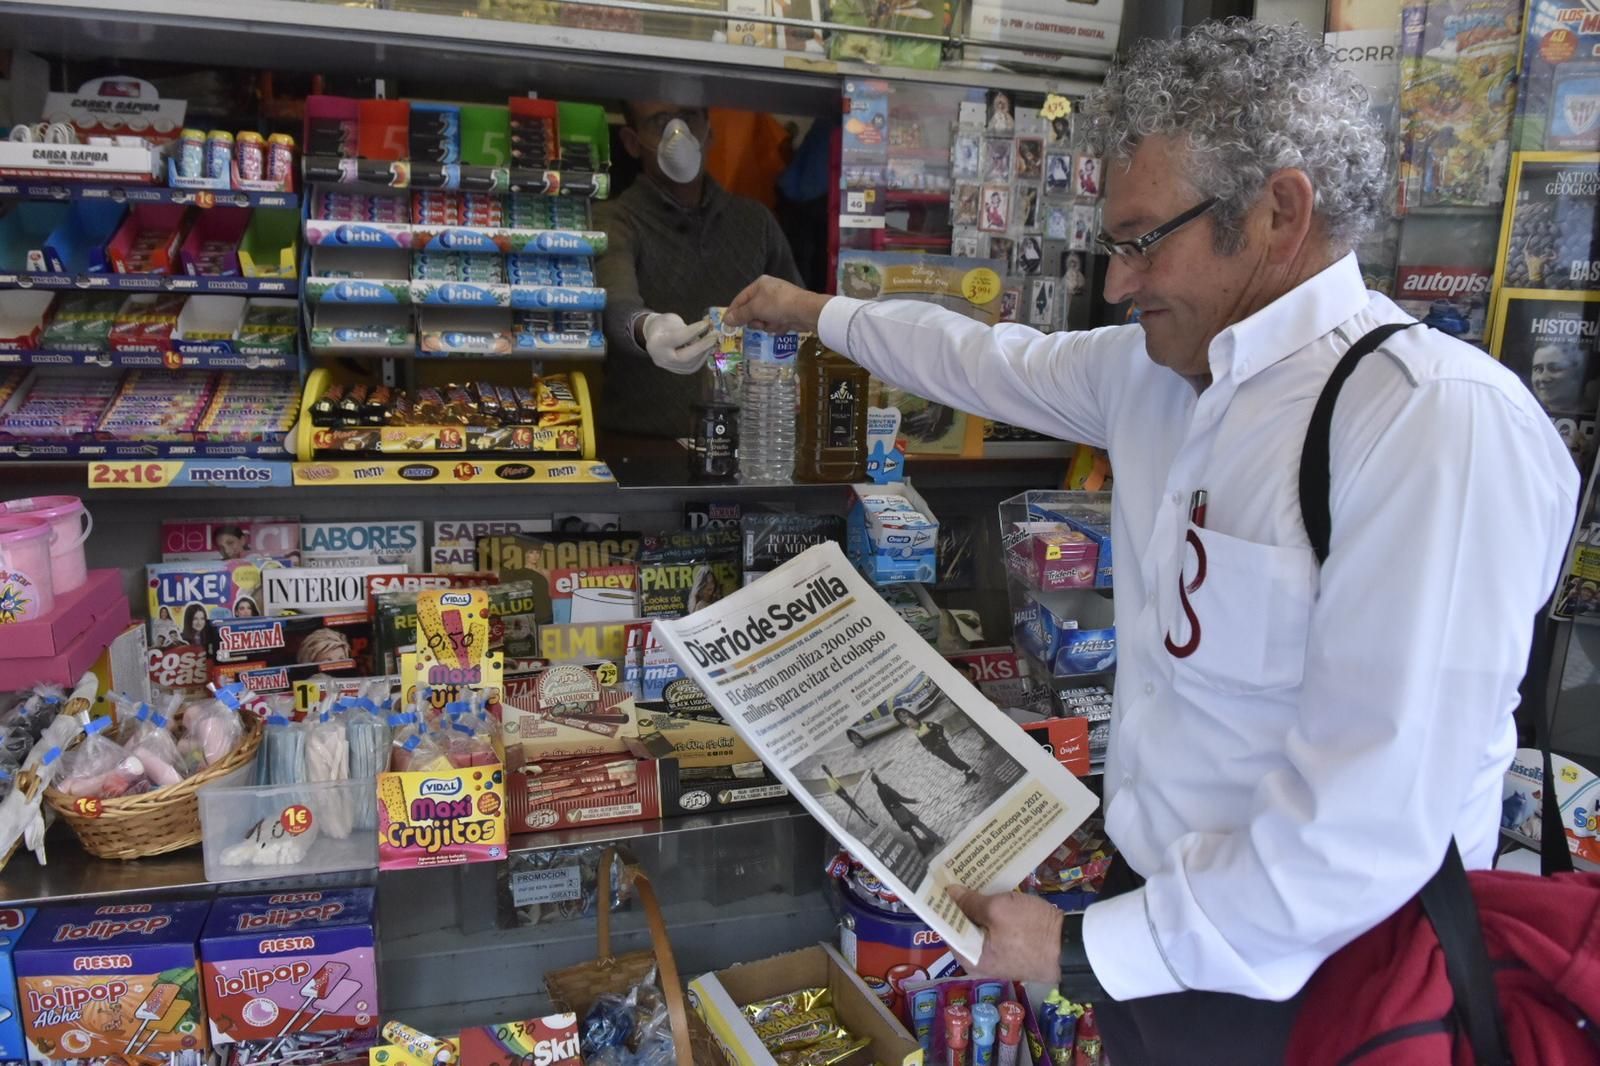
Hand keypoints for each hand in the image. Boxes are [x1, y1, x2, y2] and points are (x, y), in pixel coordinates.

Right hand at [640, 312, 716, 373]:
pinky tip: (708, 347)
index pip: (678, 338)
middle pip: (685, 357)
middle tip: (714, 336)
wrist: (653, 337)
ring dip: (705, 351)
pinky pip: (693, 366)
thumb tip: (706, 330)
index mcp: (656, 343)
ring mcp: (670, 367)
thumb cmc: (662, 326)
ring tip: (713, 339)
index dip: (694, 331)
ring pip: (691, 364)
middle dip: (702, 346)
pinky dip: (703, 356)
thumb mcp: (670, 320)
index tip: (706, 323)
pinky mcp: (678, 371)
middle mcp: (662, 359)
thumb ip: (686, 327)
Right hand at [724, 275, 830, 333]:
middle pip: (752, 311)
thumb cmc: (777, 305)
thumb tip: (726, 320)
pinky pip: (775, 323)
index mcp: (760, 284)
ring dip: (768, 325)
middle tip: (759, 324)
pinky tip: (784, 325)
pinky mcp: (788, 313)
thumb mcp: (755, 309)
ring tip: (775, 323)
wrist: (805, 311)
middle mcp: (769, 291)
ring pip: (764, 319)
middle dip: (756, 320)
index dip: (733, 312)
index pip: (740, 299)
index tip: (727, 324)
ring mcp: (779, 302)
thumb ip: (740, 315)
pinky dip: (778, 326)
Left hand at [946, 886, 1063, 981]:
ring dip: (977, 904)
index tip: (936, 883)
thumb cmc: (1031, 932)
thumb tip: (950, 893)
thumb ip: (971, 902)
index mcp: (970, 958)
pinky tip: (991, 891)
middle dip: (960, 902)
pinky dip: (993, 911)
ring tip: (969, 877)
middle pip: (962, 926)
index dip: (942, 905)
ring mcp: (997, 955)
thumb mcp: (999, 910)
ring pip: (980, 925)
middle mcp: (979, 961)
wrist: (1071, 947)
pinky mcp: (1012, 947)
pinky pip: (995, 927)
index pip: (946, 928)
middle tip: (953, 875)